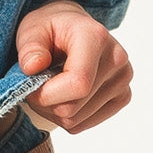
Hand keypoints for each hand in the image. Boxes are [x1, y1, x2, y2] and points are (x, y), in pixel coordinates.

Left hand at [15, 0, 131, 133]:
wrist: (73, 29)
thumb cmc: (51, 29)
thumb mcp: (32, 29)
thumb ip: (30, 47)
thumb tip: (33, 67)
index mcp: (96, 38)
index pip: (78, 83)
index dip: (46, 94)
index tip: (29, 87)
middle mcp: (117, 59)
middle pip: (73, 107)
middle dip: (45, 103)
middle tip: (36, 86)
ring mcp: (123, 80)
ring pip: (76, 120)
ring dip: (54, 111)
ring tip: (50, 88)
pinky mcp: (122, 97)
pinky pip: (85, 124)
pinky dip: (67, 116)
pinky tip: (64, 95)